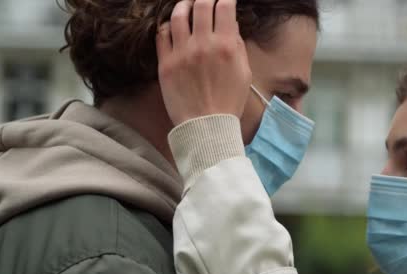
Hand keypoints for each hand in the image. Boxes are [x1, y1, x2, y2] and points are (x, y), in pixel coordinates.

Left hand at [156, 0, 251, 125]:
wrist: (207, 126)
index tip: (225, 0)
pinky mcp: (166, 63)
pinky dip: (168, 26)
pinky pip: (162, 34)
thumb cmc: (229, 102)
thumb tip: (231, 25)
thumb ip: (238, 46)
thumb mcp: (244, 73)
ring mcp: (182, 53)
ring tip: (187, 6)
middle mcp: (203, 45)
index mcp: (226, 46)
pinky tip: (173, 27)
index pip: (224, 8)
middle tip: (207, 1)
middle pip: (201, 5)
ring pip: (178, 15)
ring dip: (184, 6)